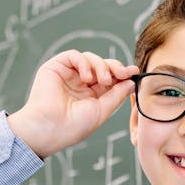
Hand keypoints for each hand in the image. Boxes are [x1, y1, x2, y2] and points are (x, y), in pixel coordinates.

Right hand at [8, 50, 138, 158]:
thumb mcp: (102, 110)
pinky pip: (74, 55)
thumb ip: (117, 95)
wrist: (50, 129)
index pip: (111, 78)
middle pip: (103, 65)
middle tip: (122, 74)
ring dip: (101, 66)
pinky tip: (87, 77)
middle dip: (115, 67)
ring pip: (90, 58)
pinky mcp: (56, 67)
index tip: (134, 72)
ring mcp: (68, 74)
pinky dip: (84, 63)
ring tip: (103, 81)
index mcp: (92, 94)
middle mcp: (80, 82)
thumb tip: (131, 81)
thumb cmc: (74, 126)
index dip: (122, 73)